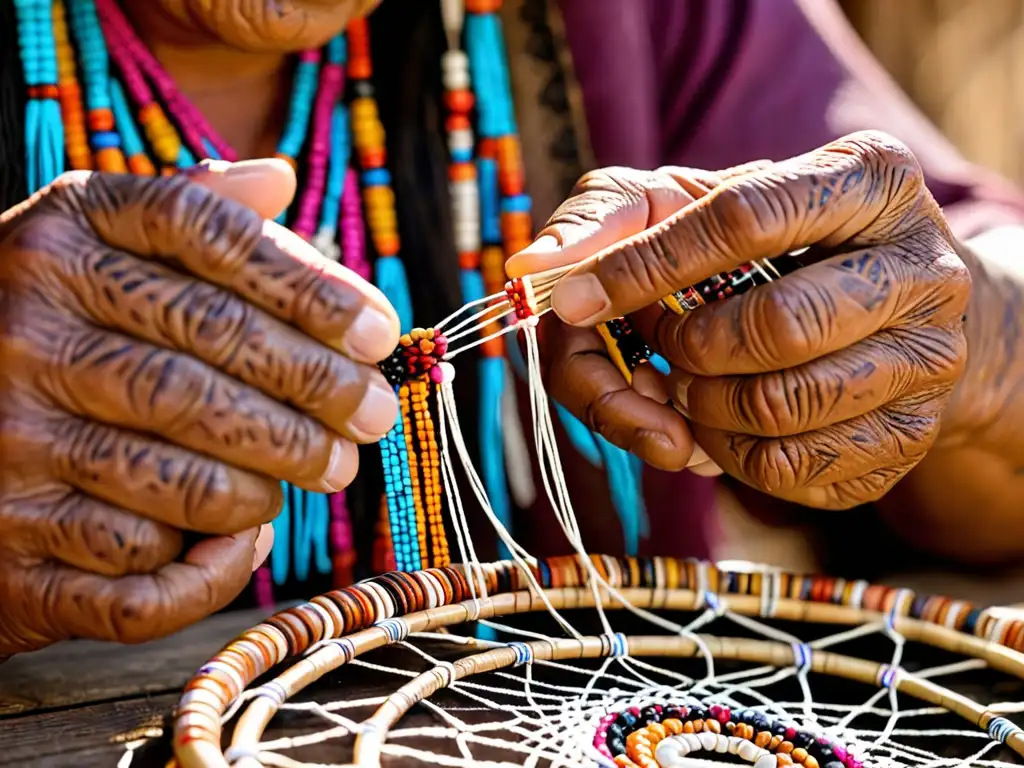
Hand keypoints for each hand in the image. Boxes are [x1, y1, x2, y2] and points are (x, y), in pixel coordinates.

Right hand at [0, 161, 398, 656]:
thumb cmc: (58, 335)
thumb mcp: (99, 254)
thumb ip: (187, 219)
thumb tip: (276, 177)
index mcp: (61, 237)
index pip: (205, 234)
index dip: (309, 285)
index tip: (379, 331)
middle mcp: (22, 324)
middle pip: (207, 354)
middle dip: (317, 391)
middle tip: (375, 416)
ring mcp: (5, 437)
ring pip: (181, 469)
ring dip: (275, 477)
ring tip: (327, 468)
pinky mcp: (6, 541)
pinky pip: (138, 565)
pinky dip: (212, 562)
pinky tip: (249, 535)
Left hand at [509, 131, 969, 509]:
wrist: (883, 318)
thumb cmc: (771, 250)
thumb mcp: (700, 204)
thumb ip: (615, 217)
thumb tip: (531, 263)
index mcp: (869, 181)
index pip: (741, 219)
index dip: (643, 266)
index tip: (572, 301)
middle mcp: (922, 269)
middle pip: (772, 327)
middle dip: (683, 348)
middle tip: (661, 347)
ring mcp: (928, 362)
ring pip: (779, 408)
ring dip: (700, 407)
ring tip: (686, 385)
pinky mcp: (909, 438)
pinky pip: (790, 469)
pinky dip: (727, 456)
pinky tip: (719, 426)